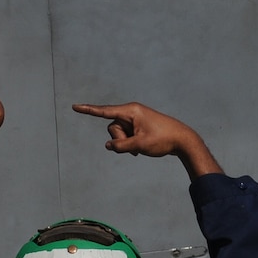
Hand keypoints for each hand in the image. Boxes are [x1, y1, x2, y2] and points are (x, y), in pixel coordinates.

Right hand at [72, 102, 221, 176]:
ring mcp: (135, 119)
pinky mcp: (138, 126)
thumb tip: (109, 146)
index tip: (75, 107)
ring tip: (140, 148)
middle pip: (112, 127)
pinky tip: (140, 150)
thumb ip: (121, 146)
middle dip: (119, 139)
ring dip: (125, 143)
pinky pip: (126, 135)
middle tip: (135, 146)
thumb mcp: (139, 145)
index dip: (88, 110)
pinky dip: (129, 144)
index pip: (105, 111)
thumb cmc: (162, 139)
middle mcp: (131, 112)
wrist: (182, 139)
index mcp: (131, 111)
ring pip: (119, 133)